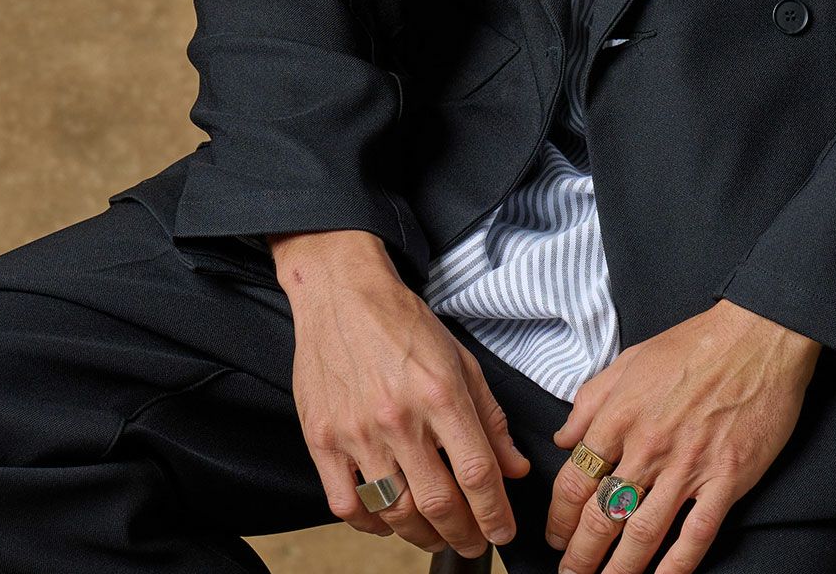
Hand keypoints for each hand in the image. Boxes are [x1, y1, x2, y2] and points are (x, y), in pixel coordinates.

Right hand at [270, 232, 529, 555]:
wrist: (341, 294)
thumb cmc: (403, 324)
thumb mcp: (460, 360)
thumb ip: (490, 418)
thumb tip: (514, 469)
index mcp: (440, 393)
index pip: (477, 473)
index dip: (495, 513)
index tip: (503, 532)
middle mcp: (399, 418)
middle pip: (438, 503)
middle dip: (464, 534)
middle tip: (474, 542)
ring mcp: (356, 432)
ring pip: (395, 512)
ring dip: (423, 537)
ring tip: (438, 536)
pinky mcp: (322, 440)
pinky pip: (348, 506)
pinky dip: (373, 525)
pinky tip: (390, 520)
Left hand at [544, 299, 821, 573]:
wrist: (758, 335)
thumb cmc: (694, 344)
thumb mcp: (630, 359)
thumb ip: (591, 400)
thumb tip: (564, 438)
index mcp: (620, 415)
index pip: (575, 481)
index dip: (559, 518)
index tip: (555, 536)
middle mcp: (648, 445)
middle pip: (602, 516)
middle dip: (580, 556)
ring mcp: (688, 465)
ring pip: (643, 534)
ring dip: (618, 570)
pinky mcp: (727, 477)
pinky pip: (696, 533)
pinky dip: (676, 566)